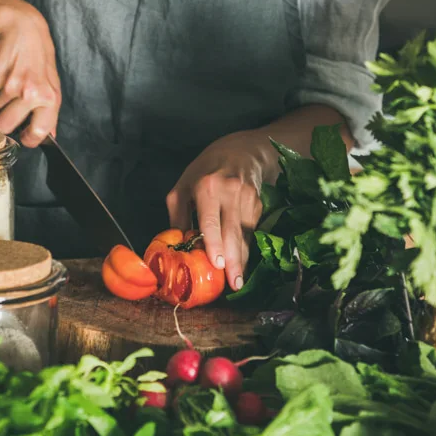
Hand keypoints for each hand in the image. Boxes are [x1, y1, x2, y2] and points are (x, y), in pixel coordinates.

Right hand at [0, 4, 61, 146]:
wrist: (21, 27)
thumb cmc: (37, 56)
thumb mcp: (51, 83)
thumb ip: (49, 111)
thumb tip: (50, 135)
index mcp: (49, 98)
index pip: (37, 132)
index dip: (28, 138)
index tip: (24, 135)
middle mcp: (30, 93)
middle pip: (4, 126)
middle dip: (4, 119)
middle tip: (11, 104)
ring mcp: (10, 85)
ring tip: (8, 82)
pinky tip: (1, 73)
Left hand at [166, 131, 273, 291]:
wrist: (242, 151)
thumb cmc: (205, 170)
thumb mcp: (182, 186)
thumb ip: (178, 216)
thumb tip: (177, 245)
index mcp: (206, 187)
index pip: (211, 220)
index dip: (214, 243)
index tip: (218, 264)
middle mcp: (230, 192)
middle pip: (233, 232)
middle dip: (235, 261)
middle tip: (234, 284)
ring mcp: (248, 198)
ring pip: (245, 235)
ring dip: (242, 259)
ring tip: (237, 281)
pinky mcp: (258, 205)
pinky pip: (251, 231)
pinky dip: (246, 248)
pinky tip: (241, 263)